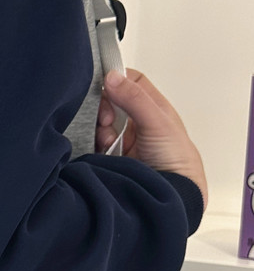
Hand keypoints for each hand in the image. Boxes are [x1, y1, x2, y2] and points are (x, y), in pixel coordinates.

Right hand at [95, 68, 207, 211]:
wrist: (171, 194)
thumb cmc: (176, 160)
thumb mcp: (157, 122)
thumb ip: (135, 99)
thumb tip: (112, 77)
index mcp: (151, 106)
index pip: (129, 80)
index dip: (116, 79)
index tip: (107, 87)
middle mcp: (135, 120)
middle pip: (109, 101)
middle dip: (103, 108)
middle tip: (106, 120)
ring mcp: (122, 138)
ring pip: (99, 123)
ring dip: (99, 129)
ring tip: (107, 141)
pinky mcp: (109, 156)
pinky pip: (93, 143)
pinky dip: (93, 144)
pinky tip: (102, 151)